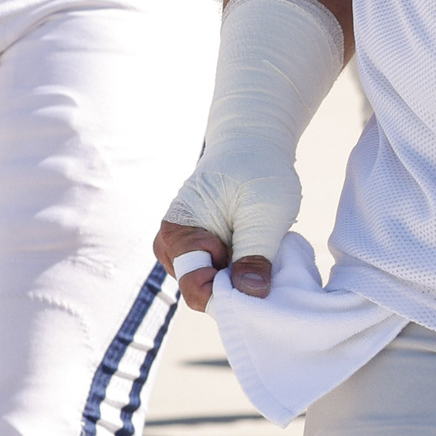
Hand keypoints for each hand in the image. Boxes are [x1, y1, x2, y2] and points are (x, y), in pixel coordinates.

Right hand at [156, 136, 303, 313]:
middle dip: (236, 286)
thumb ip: (256, 255)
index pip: (196, 288)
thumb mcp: (265, 213)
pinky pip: (216, 274)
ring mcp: (182, 248)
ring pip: (211, 285)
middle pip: (201, 291)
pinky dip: (238, 268)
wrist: (252, 142)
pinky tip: (254, 248)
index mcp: (177, 234)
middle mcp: (170, 245)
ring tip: (260, 248)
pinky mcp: (197, 247)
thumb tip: (251, 294)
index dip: (230, 293)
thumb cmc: (257, 169)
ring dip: (239, 276)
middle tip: (266, 260)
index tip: (259, 277)